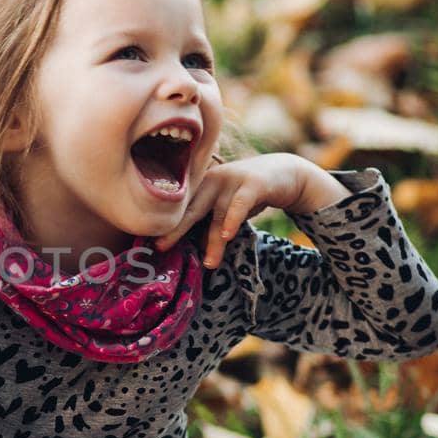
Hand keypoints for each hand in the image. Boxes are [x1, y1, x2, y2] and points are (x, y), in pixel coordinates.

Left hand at [154, 154, 343, 270]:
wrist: (285, 173)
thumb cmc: (248, 194)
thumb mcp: (225, 206)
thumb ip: (209, 220)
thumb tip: (190, 247)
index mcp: (201, 186)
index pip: (180, 208)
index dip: (167, 225)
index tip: (152, 244)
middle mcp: (212, 180)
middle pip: (190, 208)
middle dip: (175, 229)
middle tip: (161, 247)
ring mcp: (232, 179)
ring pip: (217, 215)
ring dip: (213, 241)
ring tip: (209, 263)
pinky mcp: (253, 183)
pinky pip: (239, 204)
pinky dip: (232, 220)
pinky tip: (226, 236)